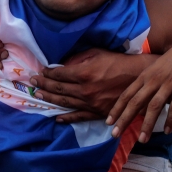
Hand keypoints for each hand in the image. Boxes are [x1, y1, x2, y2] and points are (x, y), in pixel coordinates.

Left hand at [28, 49, 153, 122]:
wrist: (139, 78)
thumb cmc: (119, 62)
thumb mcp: (98, 54)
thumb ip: (79, 59)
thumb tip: (64, 64)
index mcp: (85, 73)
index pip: (60, 74)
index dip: (48, 73)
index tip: (41, 71)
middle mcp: (85, 90)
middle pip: (59, 89)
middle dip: (43, 85)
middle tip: (32, 83)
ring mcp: (91, 103)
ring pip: (65, 103)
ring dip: (49, 99)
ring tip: (38, 95)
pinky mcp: (98, 113)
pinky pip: (79, 116)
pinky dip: (66, 117)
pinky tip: (56, 117)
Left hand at [107, 35, 171, 139]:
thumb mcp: (156, 68)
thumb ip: (148, 85)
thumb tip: (141, 106)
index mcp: (146, 76)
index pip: (127, 94)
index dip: (117, 109)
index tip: (109, 122)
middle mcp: (154, 80)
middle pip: (135, 102)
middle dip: (124, 119)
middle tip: (115, 134)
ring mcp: (169, 84)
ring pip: (154, 107)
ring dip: (147, 124)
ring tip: (142, 139)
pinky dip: (170, 120)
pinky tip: (166, 131)